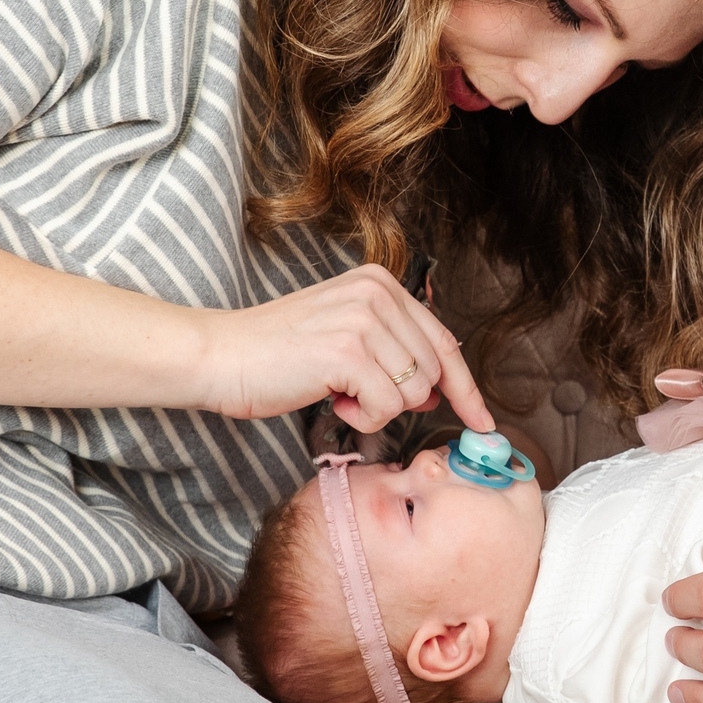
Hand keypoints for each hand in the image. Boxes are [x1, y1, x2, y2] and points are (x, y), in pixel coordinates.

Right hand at [189, 265, 491, 433]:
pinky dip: (362, 418)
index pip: (444, 341)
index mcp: (381, 283)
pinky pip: (388, 407)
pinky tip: (331, 402)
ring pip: (414, 392)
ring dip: (377, 408)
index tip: (482, 419)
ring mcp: (365, 320)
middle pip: (433, 371)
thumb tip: (439, 389)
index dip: (465, 387)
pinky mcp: (349, 352)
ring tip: (337, 393)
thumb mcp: (345, 337)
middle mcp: (378, 292)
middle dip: (403, 400)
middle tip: (354, 396)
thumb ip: (393, 351)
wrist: (220, 357)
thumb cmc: (277, 354)